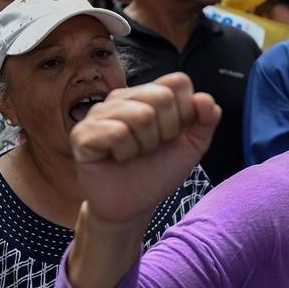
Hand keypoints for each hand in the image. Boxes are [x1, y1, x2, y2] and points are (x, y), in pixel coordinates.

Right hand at [71, 73, 220, 224]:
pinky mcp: (83, 134)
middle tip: (152, 147)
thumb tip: (204, 99)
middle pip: (161, 96)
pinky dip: (126, 152)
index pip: (177, 82)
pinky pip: (117, 132)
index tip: (173, 134)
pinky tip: (117, 158)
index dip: (185, 112)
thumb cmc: (159, 172)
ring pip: (141, 115)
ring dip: (146, 145)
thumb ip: (205, 120)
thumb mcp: (193, 145)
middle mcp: (122, 98)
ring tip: (134, 154)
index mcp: (147, 94)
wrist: (134, 206)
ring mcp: (99, 113)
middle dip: (167, 131)